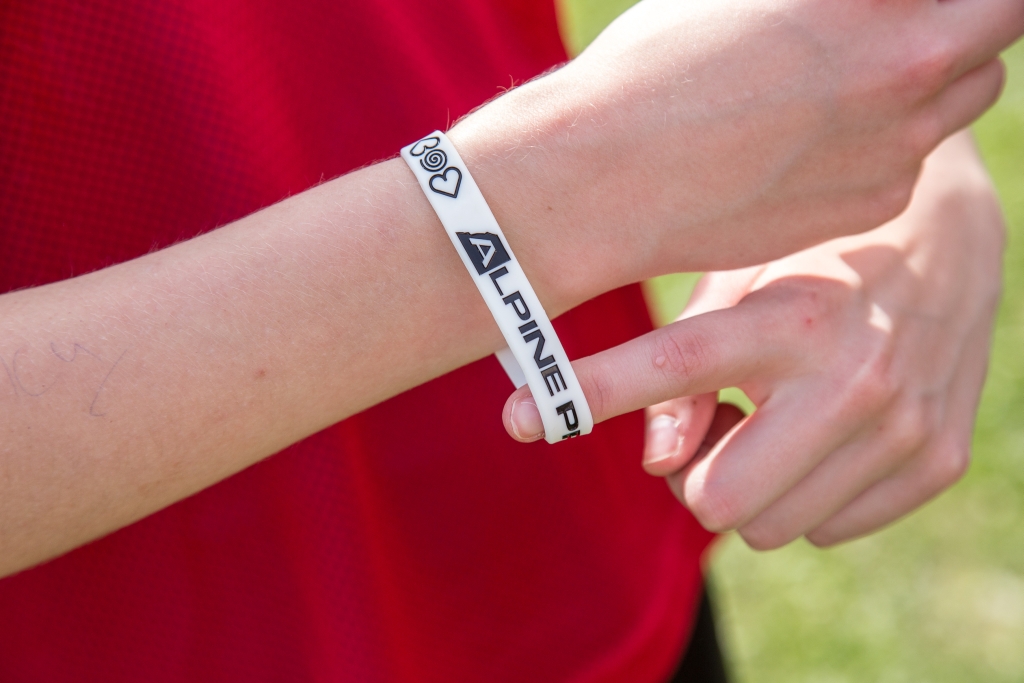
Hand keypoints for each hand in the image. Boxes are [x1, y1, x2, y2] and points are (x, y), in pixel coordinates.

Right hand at [451, 0, 1019, 307]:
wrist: (605, 183)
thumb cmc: (651, 70)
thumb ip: (828, 1)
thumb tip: (839, 10)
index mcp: (874, 0)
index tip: (906, 6)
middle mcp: (908, 65)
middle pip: (997, 26)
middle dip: (964, 17)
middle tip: (901, 25)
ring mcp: (897, 144)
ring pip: (966, 96)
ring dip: (938, 76)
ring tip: (860, 78)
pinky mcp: (871, 204)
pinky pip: (913, 160)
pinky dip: (889, 143)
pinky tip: (817, 142)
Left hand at [503, 131, 1004, 546]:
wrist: (951, 235)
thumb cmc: (812, 255)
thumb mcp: (735, 281)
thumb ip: (681, 373)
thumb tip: (655, 463)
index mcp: (788, 318)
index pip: (667, 369)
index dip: (583, 395)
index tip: (518, 417)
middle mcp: (852, 378)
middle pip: (714, 501)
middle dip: (697, 477)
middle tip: (717, 424)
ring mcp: (903, 428)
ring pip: (768, 528)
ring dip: (753, 485)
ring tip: (779, 416)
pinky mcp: (939, 461)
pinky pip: (828, 529)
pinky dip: (811, 493)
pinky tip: (829, 430)